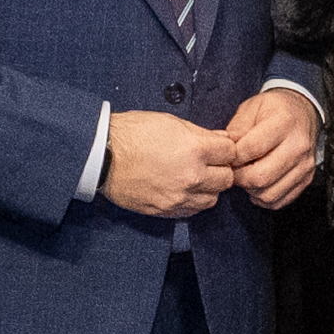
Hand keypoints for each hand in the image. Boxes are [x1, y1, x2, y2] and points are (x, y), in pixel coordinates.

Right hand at [101, 108, 240, 217]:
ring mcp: (179, 196)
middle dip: (221, 169)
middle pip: (227, 179)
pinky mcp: (166, 210)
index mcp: (195, 149)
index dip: (225, 149)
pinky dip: (192, 201)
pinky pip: (192, 211)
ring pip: (212, 198)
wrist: (102, 155)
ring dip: (208, 188)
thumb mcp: (170, 122)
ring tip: (195, 178)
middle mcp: (191, 176)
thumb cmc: (132, 134)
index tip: (219, 149)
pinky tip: (183, 189)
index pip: (231, 153)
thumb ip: (200, 133)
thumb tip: (220, 140)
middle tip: (210, 163)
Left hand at [227, 84, 322, 211]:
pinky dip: (263, 197)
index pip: (252, 149)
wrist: (303, 113)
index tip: (228, 156)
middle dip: (239, 177)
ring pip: (269, 194)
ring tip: (246, 175)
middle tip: (234, 169)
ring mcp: (304, 165)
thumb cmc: (275, 110)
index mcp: (284, 122)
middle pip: (260, 177)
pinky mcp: (306, 179)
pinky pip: (279, 201)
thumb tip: (224, 151)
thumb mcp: (251, 108)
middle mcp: (298, 145)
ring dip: (250, 190)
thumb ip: (236, 129)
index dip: (233, 157)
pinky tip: (258, 184)